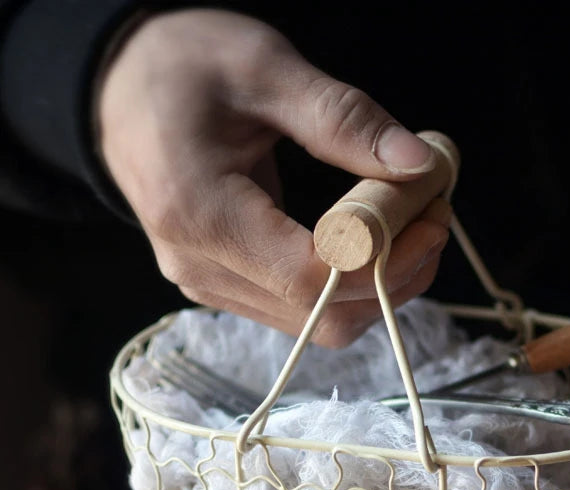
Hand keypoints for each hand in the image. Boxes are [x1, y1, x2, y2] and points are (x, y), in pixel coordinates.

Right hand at [96, 9, 449, 345]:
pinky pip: (302, 310)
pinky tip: (374, 244)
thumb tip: (418, 166)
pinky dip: (350, 286)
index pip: (310, 277)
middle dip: (394, 279)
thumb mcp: (263, 69)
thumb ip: (343, 119)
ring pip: (318, 323)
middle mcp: (200, 268)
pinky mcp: (225, 286)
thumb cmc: (179, 70)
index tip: (432, 221)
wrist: (119, 91)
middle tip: (433, 220)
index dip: (385, 263)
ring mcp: (210, 285)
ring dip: (378, 287)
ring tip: (412, 228)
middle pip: (322, 315)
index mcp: (200, 214)